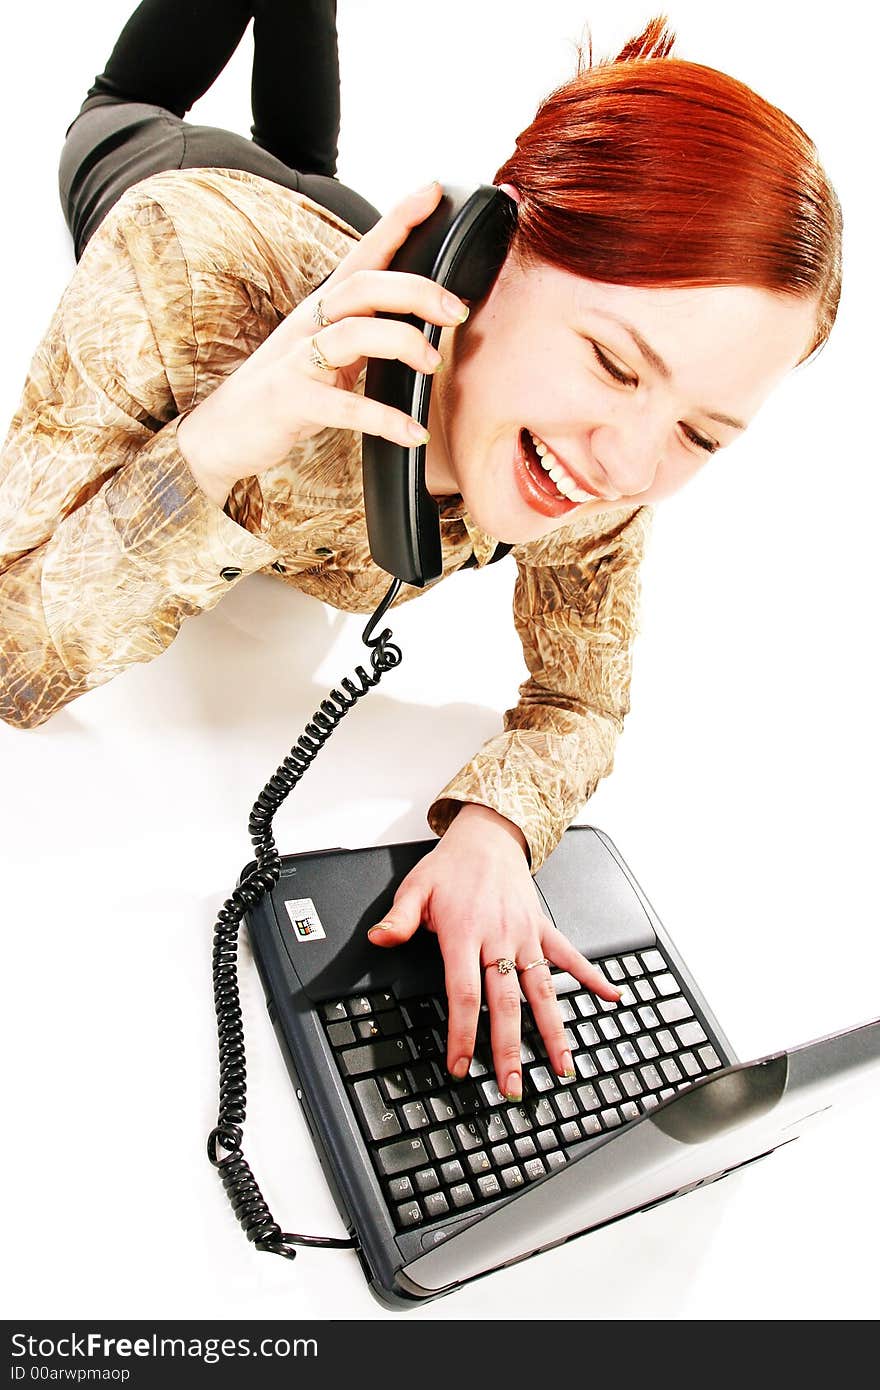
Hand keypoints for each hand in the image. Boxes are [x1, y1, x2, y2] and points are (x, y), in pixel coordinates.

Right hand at [177, 180, 468, 504]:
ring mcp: (295, 361)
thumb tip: (415, 322)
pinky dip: (384, 419)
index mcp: (321, 309)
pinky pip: (344, 407)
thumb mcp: (324, 351)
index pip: (363, 255)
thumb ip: (363, 333)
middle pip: (363, 287)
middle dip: (415, 291)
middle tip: (456, 311)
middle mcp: (307, 325)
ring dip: (402, 344)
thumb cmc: (284, 390)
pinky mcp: (290, 401)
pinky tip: (412, 432)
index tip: (432, 191)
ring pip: (352, 334)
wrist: (223, 432)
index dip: (396, 221)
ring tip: (433, 365)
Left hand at [367, 805, 621, 1099]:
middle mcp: (499, 938)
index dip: (463, 1034)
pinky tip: (612, 996)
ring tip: (563, 1066)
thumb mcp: (416, 888)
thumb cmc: (451, 867)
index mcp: (465, 933)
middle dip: (510, 1049)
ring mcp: (525, 935)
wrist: (488, 837)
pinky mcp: (543, 928)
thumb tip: (379, 939)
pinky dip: (592, 976)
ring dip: (553, 1031)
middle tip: (513, 1087)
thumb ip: (398, 919)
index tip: (460, 1066)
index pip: (464, 993)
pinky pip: (569, 955)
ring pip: (542, 990)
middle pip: (506, 1003)